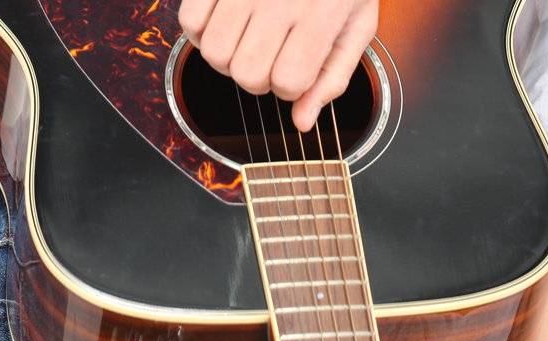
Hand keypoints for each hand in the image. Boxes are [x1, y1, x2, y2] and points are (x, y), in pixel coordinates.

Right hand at [179, 0, 378, 130]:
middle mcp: (280, 0)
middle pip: (246, 74)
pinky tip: (224, 21)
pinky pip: (190, 21)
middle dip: (257, 77)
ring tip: (246, 38)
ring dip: (227, 57)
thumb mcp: (357, 24)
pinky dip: (201, 31)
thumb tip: (301, 121)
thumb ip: (333, 76)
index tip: (296, 66)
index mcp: (319, 16)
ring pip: (215, 53)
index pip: (287, 82)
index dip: (289, 86)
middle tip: (269, 56)